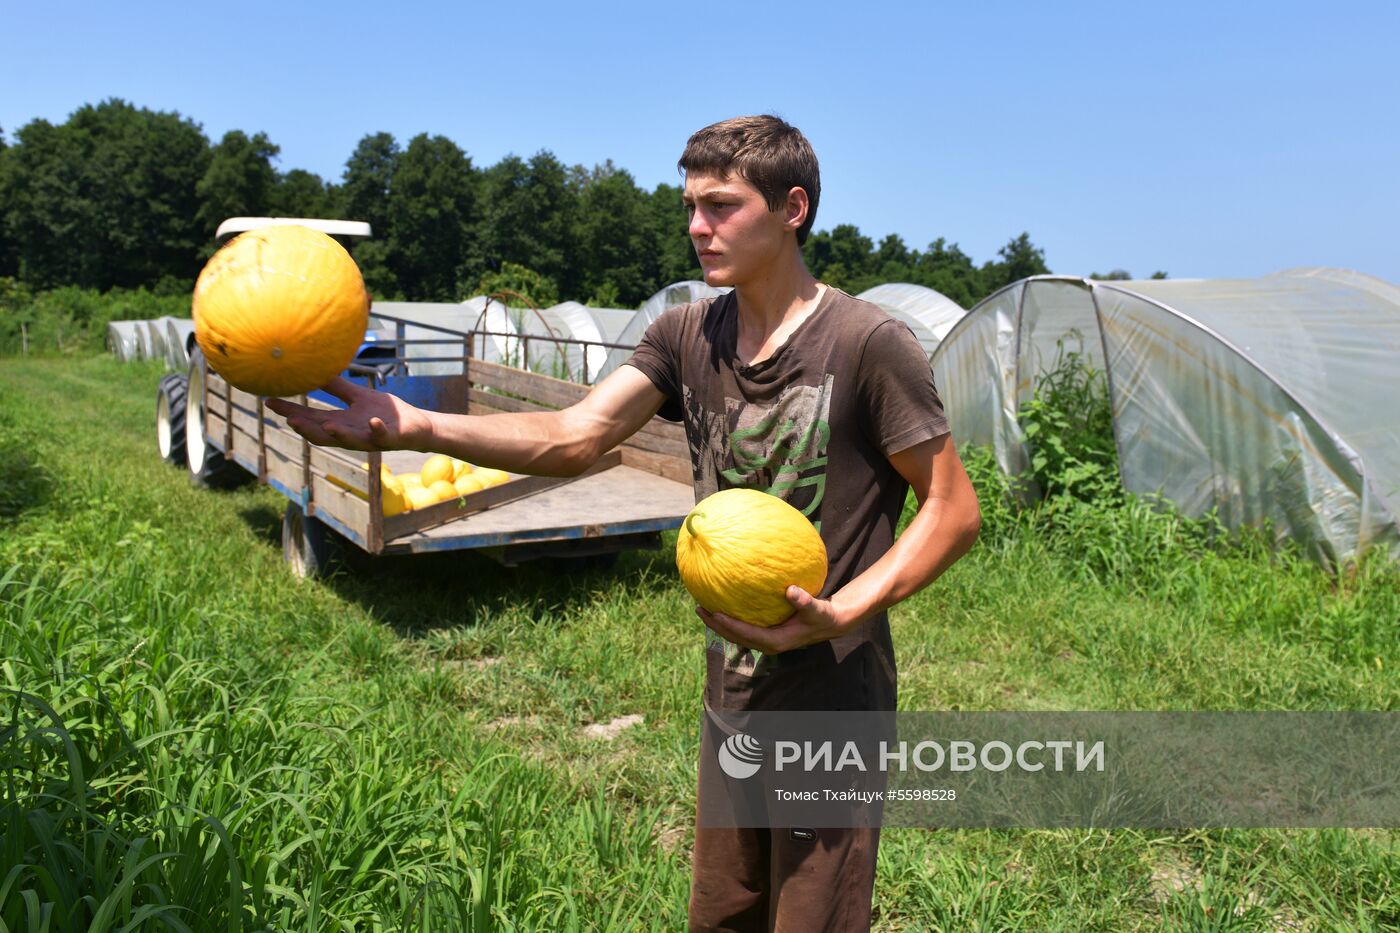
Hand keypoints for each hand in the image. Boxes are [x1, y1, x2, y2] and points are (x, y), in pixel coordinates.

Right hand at [264, 377, 431, 450]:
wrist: (419, 426)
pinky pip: (382, 435)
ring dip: (337, 434)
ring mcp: (371, 438)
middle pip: (323, 434)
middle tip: (288, 419)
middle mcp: (352, 433)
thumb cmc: (388, 413)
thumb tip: (315, 372)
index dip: (290, 412)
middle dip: (306, 427)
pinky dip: (376, 429)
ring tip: (325, 425)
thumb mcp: (358, 397)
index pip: (311, 418)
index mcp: (343, 422)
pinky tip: (372, 420)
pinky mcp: (391, 438)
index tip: (270, 402)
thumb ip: (337, 388)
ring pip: (350, 440)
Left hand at [696, 585, 848, 654]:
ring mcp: (766, 640)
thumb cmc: (823, 616)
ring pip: (736, 634)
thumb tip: (791, 590)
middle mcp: (768, 643)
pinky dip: (731, 619)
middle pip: (735, 637)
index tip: (714, 613)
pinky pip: (744, 627)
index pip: (746, 634)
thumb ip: (805, 601)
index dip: (728, 625)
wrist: (831, 624)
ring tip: (703, 607)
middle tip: (699, 608)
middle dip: (716, 624)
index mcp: (776, 641)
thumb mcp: (817, 609)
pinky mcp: (767, 633)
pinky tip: (723, 604)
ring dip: (719, 623)